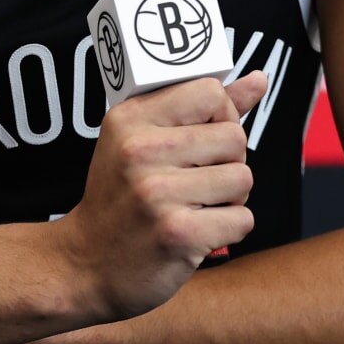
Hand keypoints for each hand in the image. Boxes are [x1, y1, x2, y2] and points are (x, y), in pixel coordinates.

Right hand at [53, 71, 264, 321]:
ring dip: (230, 198)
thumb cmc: (121, 199)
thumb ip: (203, 109)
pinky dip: (228, 229)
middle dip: (227, 163)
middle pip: (235, 137)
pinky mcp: (177, 234)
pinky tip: (197, 231)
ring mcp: (157, 193)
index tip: (202, 140)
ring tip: (195, 205)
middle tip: (195, 181)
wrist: (85, 265)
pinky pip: (242, 218)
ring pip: (243, 178)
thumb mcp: (144, 141)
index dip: (220, 117)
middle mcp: (140, 151)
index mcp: (131, 119)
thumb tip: (258, 78)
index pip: (211, 92)